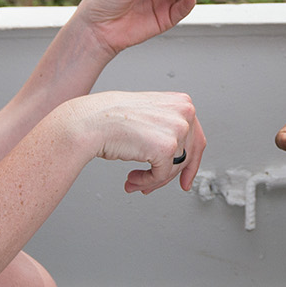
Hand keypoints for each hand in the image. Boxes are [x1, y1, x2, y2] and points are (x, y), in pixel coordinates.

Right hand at [55, 90, 204, 195]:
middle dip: (167, 174)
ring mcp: (177, 129)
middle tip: (150, 185)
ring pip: (175, 167)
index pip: (196, 137)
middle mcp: (184, 112)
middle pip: (186, 155)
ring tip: (134, 181)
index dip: (191, 162)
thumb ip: (167, 126)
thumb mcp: (148, 113)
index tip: (184, 179)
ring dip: (153, 180)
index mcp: (181, 101)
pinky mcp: (166, 148)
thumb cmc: (108, 117)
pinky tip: (131, 179)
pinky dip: (147, 182)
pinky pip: (162, 175)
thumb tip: (178, 152)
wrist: (88, 122)